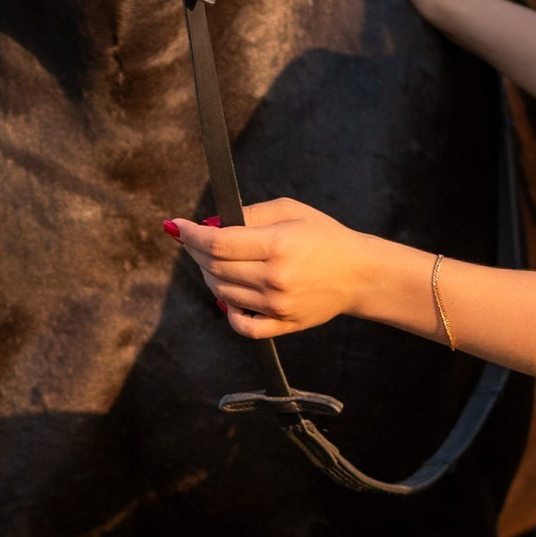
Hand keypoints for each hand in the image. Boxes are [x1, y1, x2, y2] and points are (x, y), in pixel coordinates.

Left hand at [171, 198, 370, 339]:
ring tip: (215, 261)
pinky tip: (231, 295)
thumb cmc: (325, 237)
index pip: (217, 243)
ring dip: (209, 275)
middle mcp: (275, 278)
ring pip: (222, 292)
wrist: (359, 274)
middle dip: (195, 251)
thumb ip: (248, 214)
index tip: (176, 226)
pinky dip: (228, 311)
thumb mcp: (290, 210)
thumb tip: (208, 225)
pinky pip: (242, 325)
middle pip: (215, 268)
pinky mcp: (283, 325)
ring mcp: (278, 306)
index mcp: (278, 245)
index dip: (190, 235)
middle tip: (192, 240)